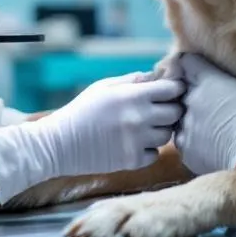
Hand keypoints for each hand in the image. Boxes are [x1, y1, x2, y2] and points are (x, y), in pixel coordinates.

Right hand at [0, 71, 184, 201]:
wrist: (60, 144)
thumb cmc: (81, 111)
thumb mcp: (103, 87)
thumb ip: (131, 81)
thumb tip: (154, 76)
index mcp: (133, 95)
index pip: (172, 90)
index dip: (174, 89)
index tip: (170, 92)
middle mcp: (139, 117)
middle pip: (176, 113)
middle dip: (171, 110)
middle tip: (160, 111)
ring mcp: (137, 140)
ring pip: (168, 135)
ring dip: (160, 130)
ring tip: (144, 128)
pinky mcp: (132, 160)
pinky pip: (155, 154)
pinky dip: (149, 150)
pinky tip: (134, 144)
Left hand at [175, 45, 235, 174]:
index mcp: (208, 81)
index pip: (185, 62)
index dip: (190, 64)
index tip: (198, 69)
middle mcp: (191, 101)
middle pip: (179, 89)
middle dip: (188, 91)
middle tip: (205, 97)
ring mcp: (186, 127)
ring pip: (178, 116)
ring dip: (188, 117)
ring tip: (207, 122)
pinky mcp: (186, 151)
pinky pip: (181, 141)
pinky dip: (191, 140)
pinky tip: (207, 143)